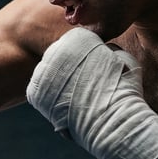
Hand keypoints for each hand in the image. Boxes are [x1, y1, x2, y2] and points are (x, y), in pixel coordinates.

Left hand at [26, 28, 157, 158]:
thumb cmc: (123, 90)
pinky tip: (67, 106)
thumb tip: (105, 50)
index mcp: (76, 38)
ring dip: (60, 83)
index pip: (77, 42)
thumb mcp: (124, 58)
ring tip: (78, 97)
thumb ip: (109, 49)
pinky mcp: (33, 93)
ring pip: (49, 73)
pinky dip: (51, 99)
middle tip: (86, 86)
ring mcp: (41, 72)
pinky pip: (40, 92)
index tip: (98, 70)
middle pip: (60, 56)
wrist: (110, 120)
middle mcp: (53, 50)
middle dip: (72, 69)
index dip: (90, 57)